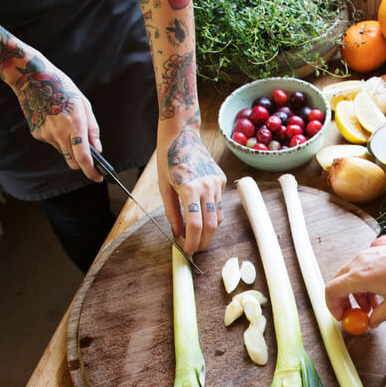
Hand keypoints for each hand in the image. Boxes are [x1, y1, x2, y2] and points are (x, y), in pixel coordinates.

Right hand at [9, 54, 102, 181]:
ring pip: (62, 152)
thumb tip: (97, 149)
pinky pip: (52, 142)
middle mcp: (60, 133)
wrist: (32, 79)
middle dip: (82, 164)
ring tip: (66, 125)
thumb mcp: (84, 104)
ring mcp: (46, 135)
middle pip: (73, 162)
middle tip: (88, 157)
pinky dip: (57, 137)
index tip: (98, 178)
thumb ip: (92, 129)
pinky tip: (54, 121)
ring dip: (68, 146)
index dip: (91, 172)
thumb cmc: (62, 88)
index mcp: (75, 125)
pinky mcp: (37, 134)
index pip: (83, 158)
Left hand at [157, 124, 226, 253]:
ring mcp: (217, 183)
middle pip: (211, 225)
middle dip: (204, 242)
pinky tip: (202, 213)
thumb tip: (177, 233)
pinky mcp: (222, 180)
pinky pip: (219, 204)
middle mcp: (207, 187)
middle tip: (195, 250)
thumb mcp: (164, 187)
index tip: (188, 251)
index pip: (195, 225)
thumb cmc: (169, 159)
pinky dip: (212, 214)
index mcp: (190, 189)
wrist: (182, 135)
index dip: (192, 242)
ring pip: (218, 217)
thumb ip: (172, 212)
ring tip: (197, 235)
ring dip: (209, 230)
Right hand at [325, 235, 385, 327]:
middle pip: (339, 282)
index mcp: (359, 277)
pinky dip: (363, 282)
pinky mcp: (375, 253)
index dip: (332, 305)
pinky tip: (377, 292)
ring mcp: (366, 255)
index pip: (331, 290)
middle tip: (353, 312)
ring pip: (350, 276)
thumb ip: (379, 315)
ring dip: (356, 292)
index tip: (340, 315)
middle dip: (344, 300)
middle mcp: (359, 263)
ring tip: (371, 305)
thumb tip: (373, 321)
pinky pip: (361, 268)